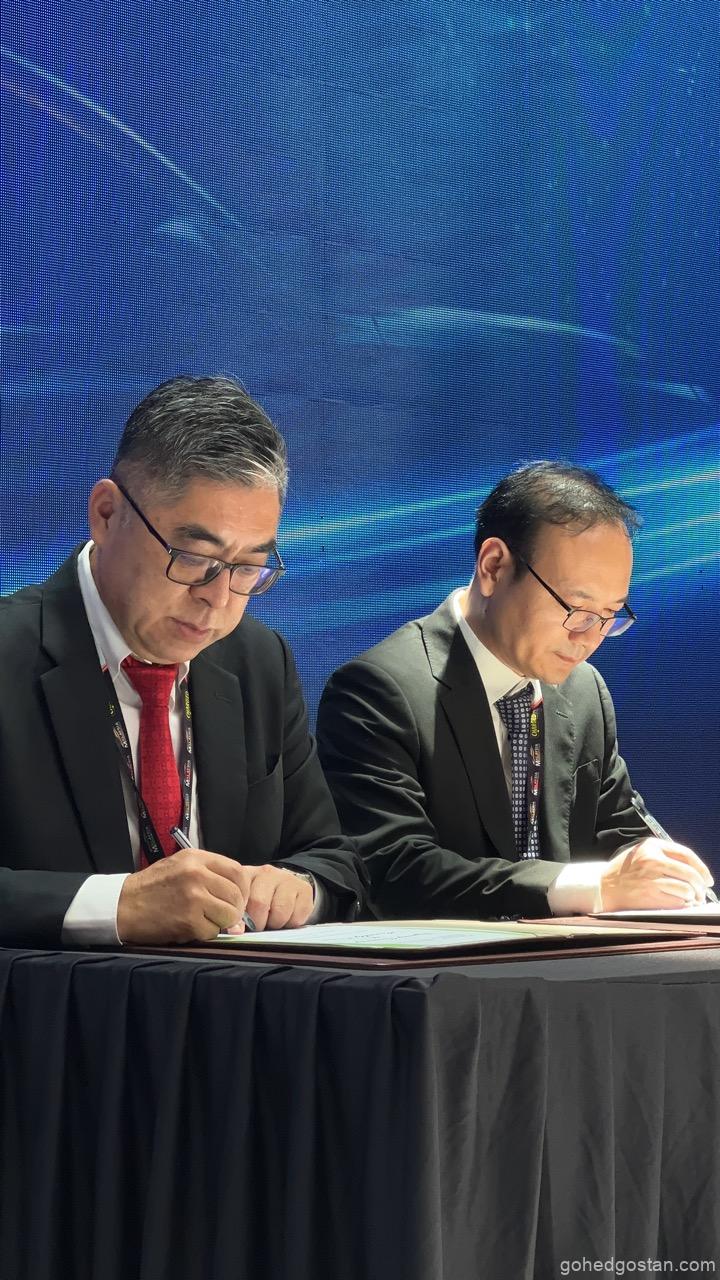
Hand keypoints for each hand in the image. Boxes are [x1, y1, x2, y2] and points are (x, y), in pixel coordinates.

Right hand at [117, 848, 253, 943]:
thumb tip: (238, 892)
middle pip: (236, 895)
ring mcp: (194, 898)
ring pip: (229, 915)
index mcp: (196, 858)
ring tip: (204, 920)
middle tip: (223, 915)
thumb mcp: (180, 865)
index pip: (237, 871)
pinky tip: (190, 927)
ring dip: (220, 923)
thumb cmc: (152, 887)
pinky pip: (212, 932)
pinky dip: (205, 934)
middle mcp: (197, 875)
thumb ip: (209, 873)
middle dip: (234, 909)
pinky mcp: (188, 921)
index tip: (237, 898)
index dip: (242, 888)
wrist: (122, 905)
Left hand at [224, 865, 314, 934]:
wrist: (286, 888)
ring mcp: (287, 879)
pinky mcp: (305, 889)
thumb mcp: (244, 902)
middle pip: (259, 903)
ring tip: (273, 920)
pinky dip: (291, 924)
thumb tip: (236, 930)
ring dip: (276, 924)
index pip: (239, 894)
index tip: (241, 925)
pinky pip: (297, 916)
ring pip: (280, 912)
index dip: (239, 914)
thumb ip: (237, 915)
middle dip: (258, 923)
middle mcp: (266, 873)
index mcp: (246, 875)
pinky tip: (287, 917)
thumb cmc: (260, 899)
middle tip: (259, 926)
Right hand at [599, 838, 713, 911]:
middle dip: (701, 885)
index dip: (702, 868)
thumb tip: (694, 868)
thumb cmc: (624, 870)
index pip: (686, 855)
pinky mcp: (649, 896)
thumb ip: (664, 854)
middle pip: (689, 873)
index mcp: (651, 846)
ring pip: (686, 889)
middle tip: (702, 892)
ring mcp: (651, 879)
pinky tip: (681, 904)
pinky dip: (683, 905)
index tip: (707, 878)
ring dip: (693, 897)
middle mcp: (652, 860)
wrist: (604, 886)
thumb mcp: (641, 852)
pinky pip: (677, 902)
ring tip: (692, 899)